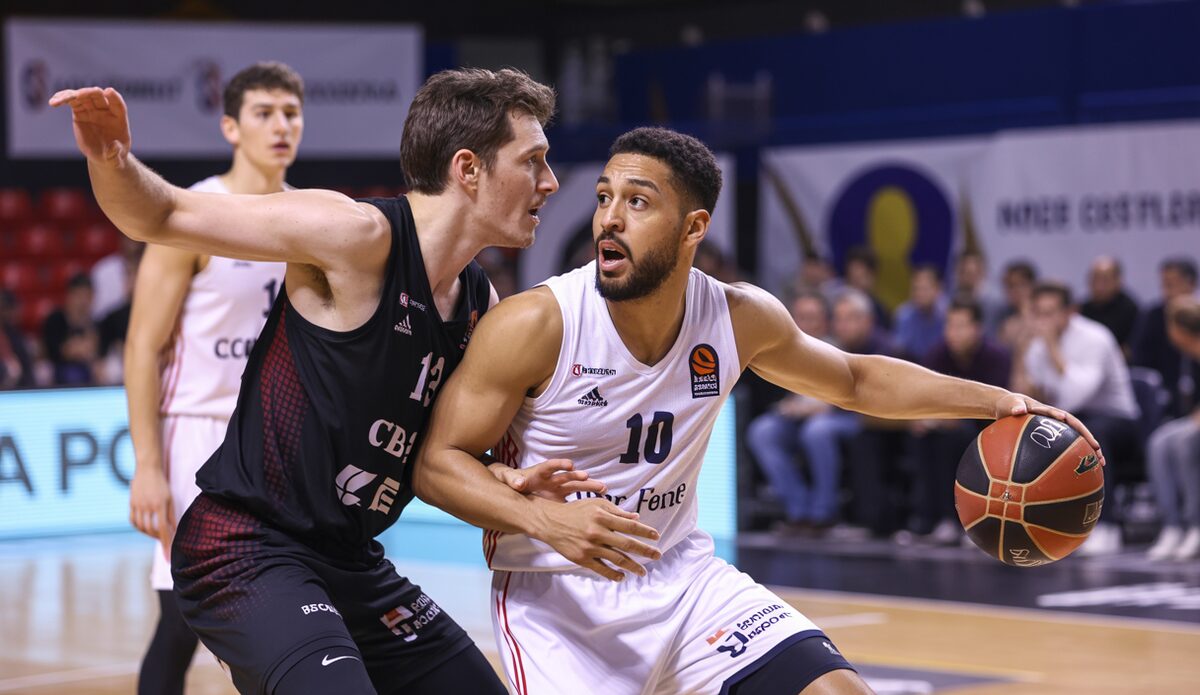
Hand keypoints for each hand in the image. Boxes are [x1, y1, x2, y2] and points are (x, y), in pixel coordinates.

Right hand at [48, 87, 131, 163]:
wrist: (103, 155)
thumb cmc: (114, 156)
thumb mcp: (116, 160)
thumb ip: (115, 154)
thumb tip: (114, 146)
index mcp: (119, 119)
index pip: (118, 104)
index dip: (114, 97)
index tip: (109, 91)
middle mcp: (105, 110)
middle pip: (98, 96)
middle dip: (90, 93)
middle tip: (79, 95)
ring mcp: (92, 109)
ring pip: (82, 95)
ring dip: (70, 95)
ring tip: (58, 101)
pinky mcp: (79, 111)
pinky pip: (70, 101)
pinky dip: (62, 99)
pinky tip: (53, 102)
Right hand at [129, 464, 173, 552]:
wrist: (147, 469)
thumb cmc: (162, 484)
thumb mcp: (170, 498)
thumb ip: (171, 515)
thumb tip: (174, 531)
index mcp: (160, 505)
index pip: (163, 530)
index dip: (166, 544)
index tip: (168, 557)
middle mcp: (148, 507)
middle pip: (151, 530)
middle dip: (158, 538)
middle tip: (164, 541)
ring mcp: (137, 505)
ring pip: (141, 527)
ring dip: (148, 533)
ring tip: (156, 534)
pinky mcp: (131, 504)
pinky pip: (133, 520)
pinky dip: (138, 527)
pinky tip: (144, 528)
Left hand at [491, 459, 606, 500]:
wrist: (514, 487)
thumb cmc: (511, 480)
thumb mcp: (507, 478)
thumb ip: (512, 479)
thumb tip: (518, 483)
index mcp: (540, 472)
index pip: (551, 466)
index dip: (560, 465)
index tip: (570, 465)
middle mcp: (552, 479)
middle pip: (568, 476)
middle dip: (579, 476)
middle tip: (590, 477)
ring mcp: (558, 489)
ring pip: (575, 487)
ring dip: (588, 486)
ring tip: (603, 488)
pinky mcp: (559, 500)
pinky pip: (573, 500)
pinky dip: (583, 501)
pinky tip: (598, 503)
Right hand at [536, 498, 661, 581]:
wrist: (550, 522)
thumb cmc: (575, 511)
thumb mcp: (595, 504)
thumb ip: (616, 511)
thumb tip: (636, 518)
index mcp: (602, 517)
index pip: (629, 526)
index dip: (645, 532)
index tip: (657, 537)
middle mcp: (598, 532)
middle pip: (627, 544)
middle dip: (645, 551)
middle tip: (658, 556)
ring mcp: (590, 547)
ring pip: (617, 559)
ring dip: (632, 566)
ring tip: (642, 572)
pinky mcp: (582, 558)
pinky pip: (601, 569)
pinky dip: (613, 574)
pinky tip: (622, 577)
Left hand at [996, 393, 1104, 466]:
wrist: (1010, 407)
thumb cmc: (1009, 406)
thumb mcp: (1010, 404)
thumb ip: (1014, 406)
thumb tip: (1019, 410)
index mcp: (1045, 410)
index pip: (1058, 414)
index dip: (1064, 419)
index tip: (1068, 424)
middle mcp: (1055, 419)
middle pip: (1076, 428)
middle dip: (1088, 438)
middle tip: (1098, 450)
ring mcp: (1057, 428)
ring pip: (1076, 439)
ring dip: (1089, 450)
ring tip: (1100, 464)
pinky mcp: (1055, 438)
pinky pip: (1068, 448)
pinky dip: (1076, 458)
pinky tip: (1082, 472)